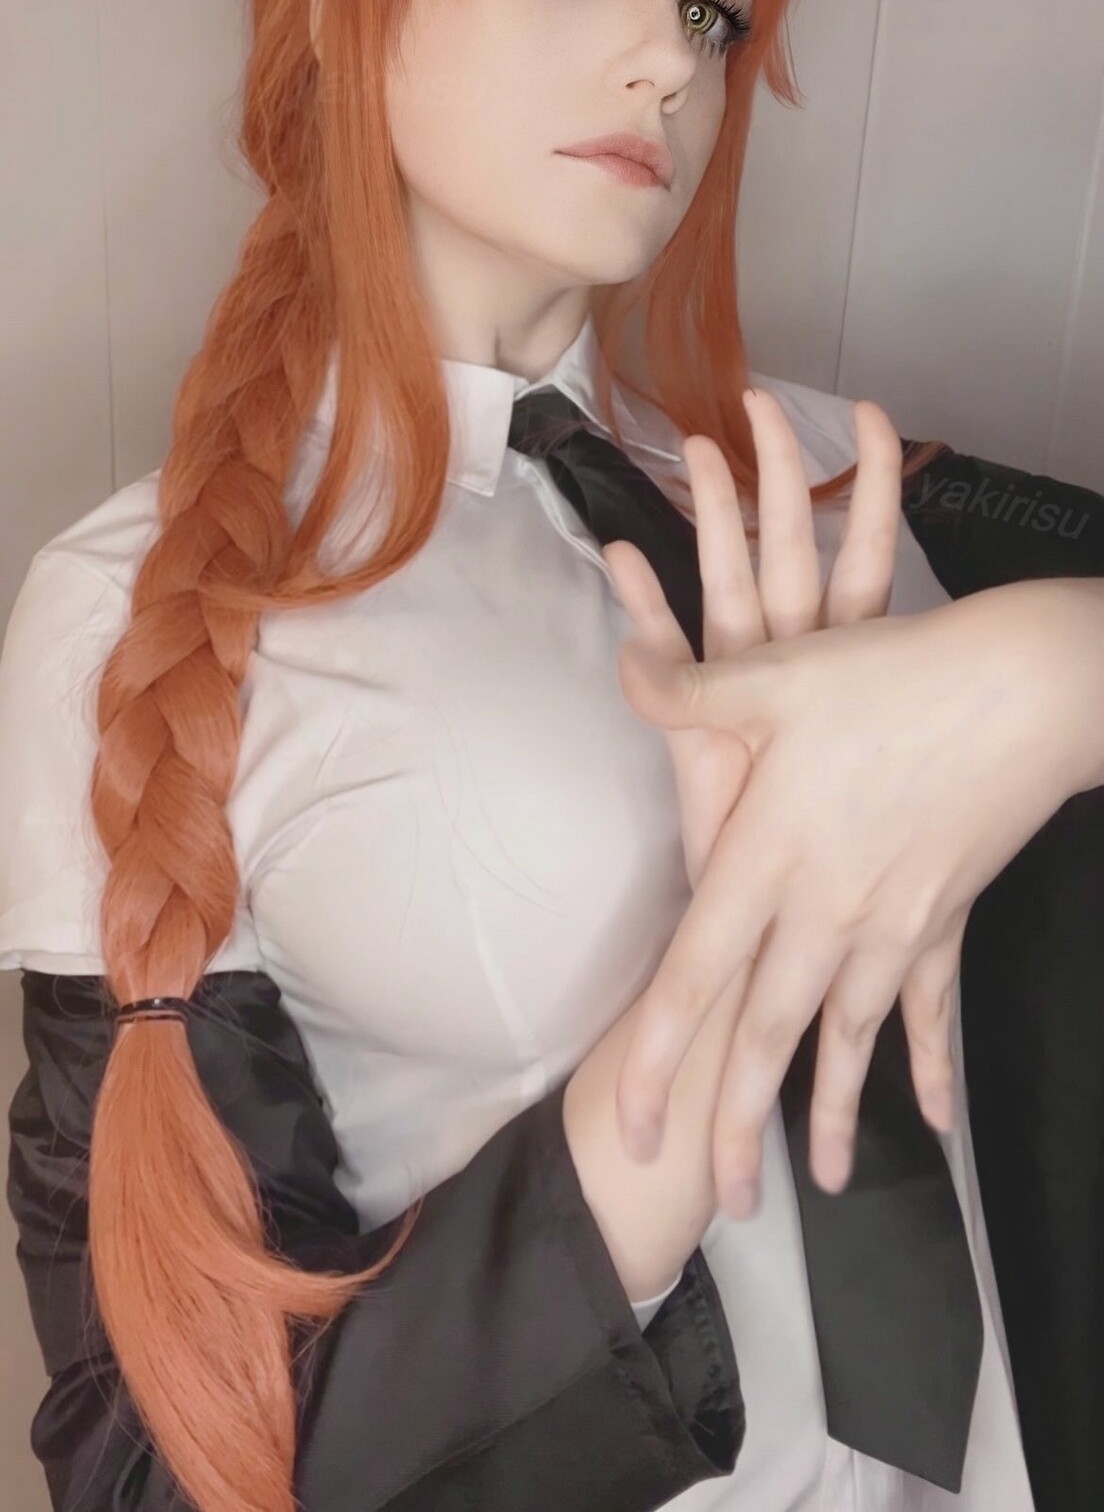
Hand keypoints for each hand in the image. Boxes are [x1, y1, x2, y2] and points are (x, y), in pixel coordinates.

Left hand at [606, 400, 1074, 1215]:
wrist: (1026, 689)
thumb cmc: (892, 677)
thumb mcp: (776, 675)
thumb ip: (688, 690)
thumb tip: (619, 669)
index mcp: (768, 861)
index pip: (695, 980)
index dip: (657, 1059)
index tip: (632, 1129)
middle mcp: (825, 912)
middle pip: (770, 1037)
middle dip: (741, 1125)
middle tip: (722, 1202)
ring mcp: (894, 925)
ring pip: (850, 1038)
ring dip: (836, 1111)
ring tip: (825, 1184)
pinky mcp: (946, 916)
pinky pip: (934, 1006)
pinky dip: (933, 1061)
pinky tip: (938, 1118)